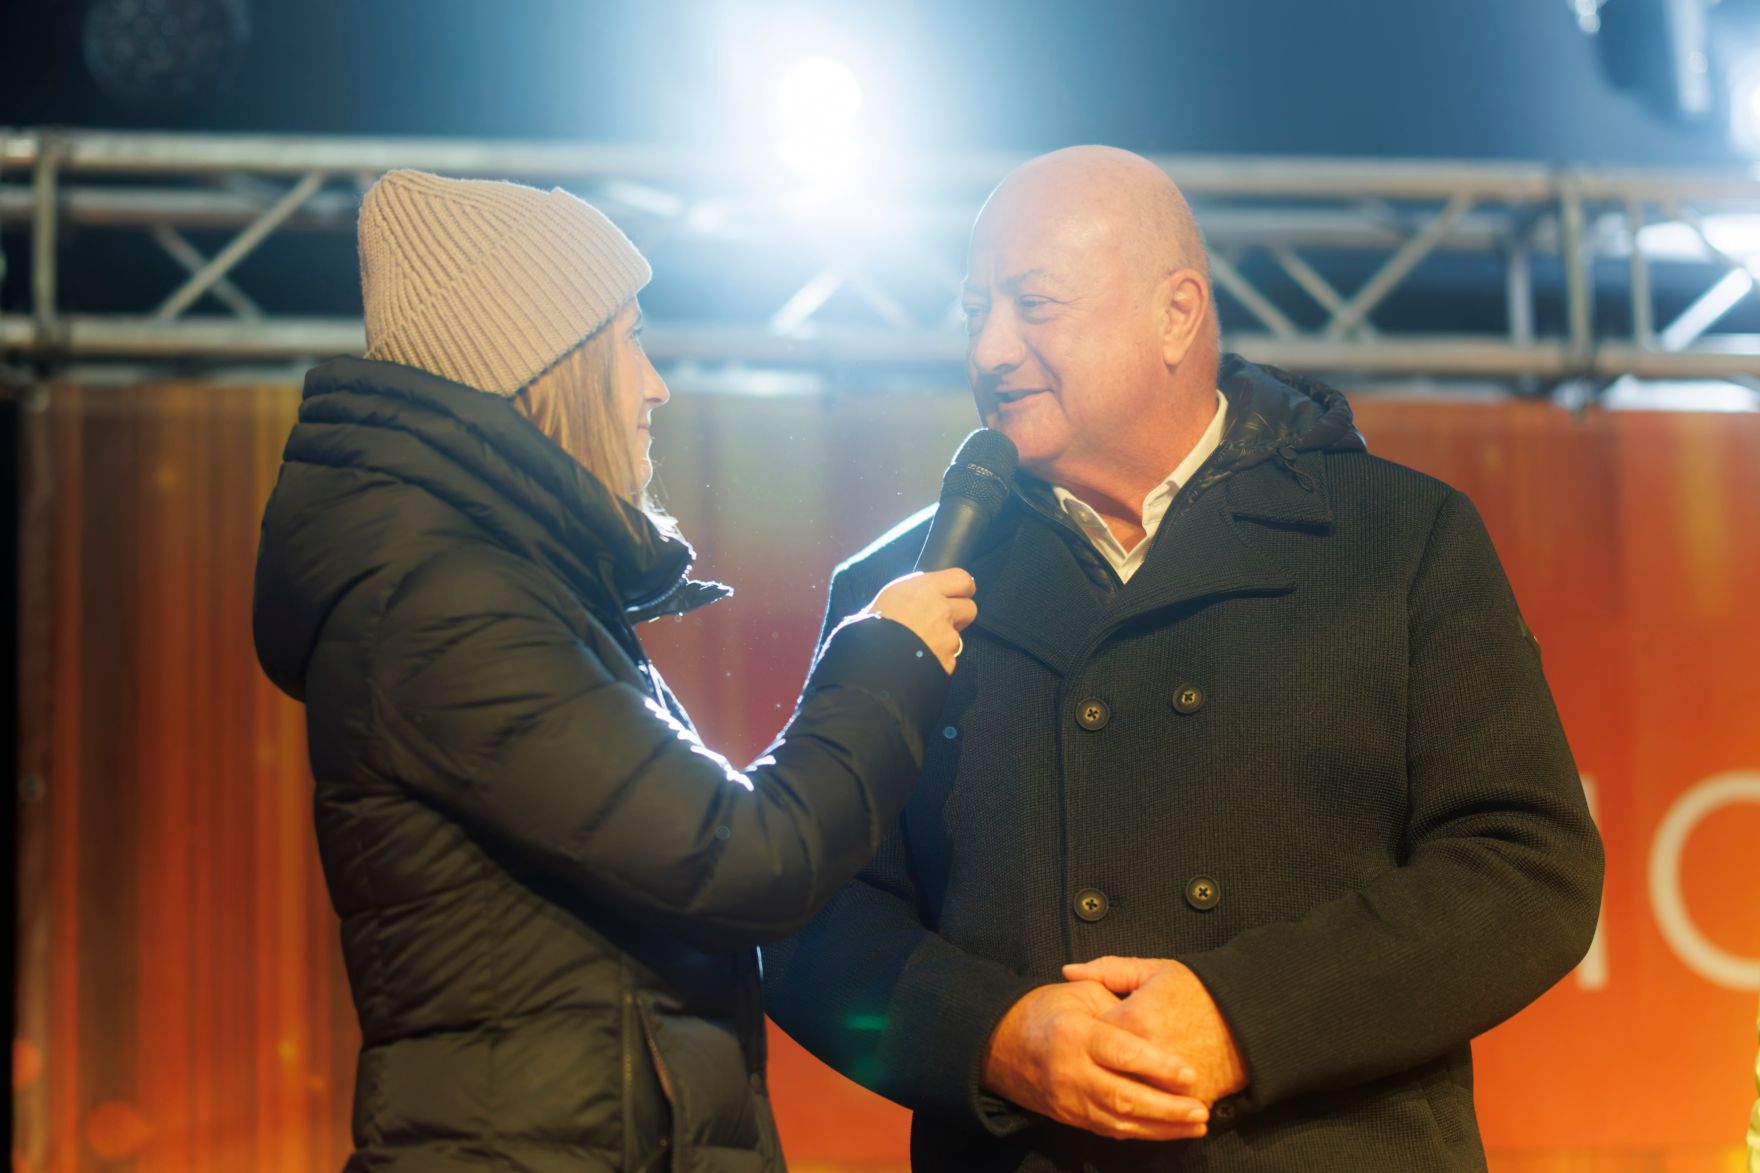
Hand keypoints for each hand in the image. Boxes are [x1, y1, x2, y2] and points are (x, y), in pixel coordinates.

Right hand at [860, 568, 977, 673]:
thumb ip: (908, 596)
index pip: (962, 579)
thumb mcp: (885, 599)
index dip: (962, 589)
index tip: (955, 595)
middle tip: (941, 622)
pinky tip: (920, 662)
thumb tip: (913, 599)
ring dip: (946, 641)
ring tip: (922, 646)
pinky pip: (948, 661)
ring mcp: (947, 637)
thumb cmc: (868, 628)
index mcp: (924, 589)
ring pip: (958, 637)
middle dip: (959, 616)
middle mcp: (940, 610)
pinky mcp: (948, 661)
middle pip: (970, 608)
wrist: (871, 663)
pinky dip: (938, 662)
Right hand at [981, 980, 1210, 1140]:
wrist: (999, 1043)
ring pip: (1119, 1122)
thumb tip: (1156, 1025)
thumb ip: (1118, 1004)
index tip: (1190, 1074)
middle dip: (1167, 1108)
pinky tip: (1168, 1131)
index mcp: (1074, 1033)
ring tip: (1195, 1125)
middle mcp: (1070, 1071)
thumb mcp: (1080, 992)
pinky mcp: (1069, 1117)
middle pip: (1123, 1096)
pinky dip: (1141, 1133)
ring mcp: (1068, 1099)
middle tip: (1202, 1109)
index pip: (1121, 1053)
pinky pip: (1109, 1130)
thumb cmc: (1047, 1010)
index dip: (1158, 1065)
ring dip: (1161, 1127)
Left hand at [1061, 957, 1247, 1106]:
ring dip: (1121, 1094)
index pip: (1089, 1037)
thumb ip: (1107, 970)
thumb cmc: (1201, 989)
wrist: (1250, 1015)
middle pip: (1105, 1073)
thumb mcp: (1153, 971)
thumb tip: (1068, 972)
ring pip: (1129, 1098)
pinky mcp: (1191, 1099)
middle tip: (1100, 1064)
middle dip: (1098, 1071)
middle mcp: (1147, 1054)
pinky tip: (1143, 1101)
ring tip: (1121, 1083)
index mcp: (1133, 1019)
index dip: (1087, 1036)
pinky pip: (1159, 1113)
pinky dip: (1149, 1111)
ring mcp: (1170, 1082)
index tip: (1091, 1034)